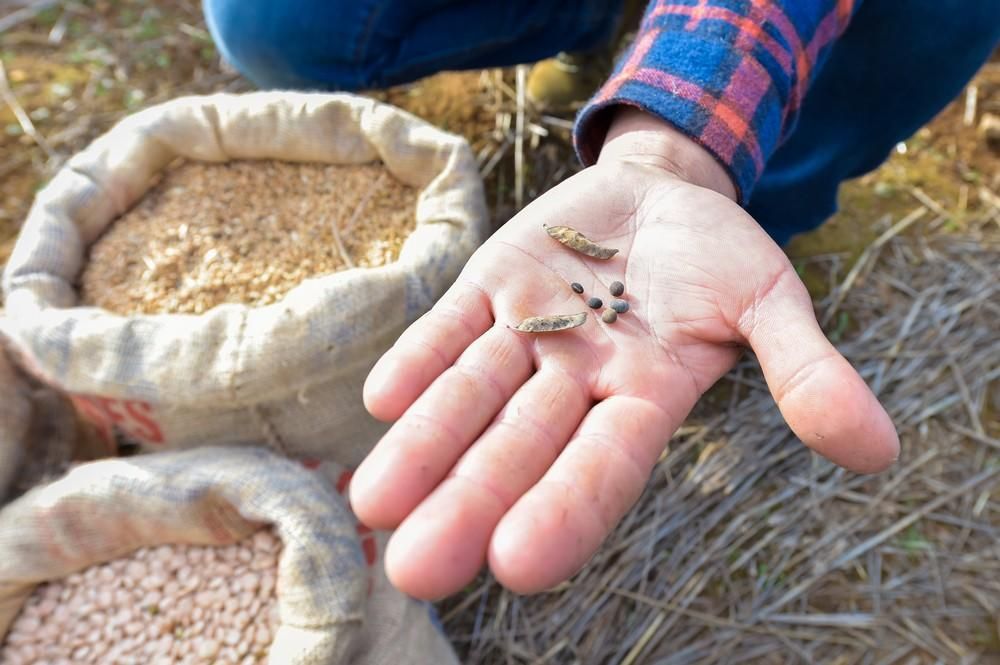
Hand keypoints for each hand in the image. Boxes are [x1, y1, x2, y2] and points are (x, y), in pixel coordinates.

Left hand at [350, 109, 898, 599]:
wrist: (661, 189)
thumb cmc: (717, 257)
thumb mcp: (770, 301)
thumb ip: (805, 370)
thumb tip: (876, 452)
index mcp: (643, 395)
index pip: (602, 465)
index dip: (565, 510)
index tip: (518, 566)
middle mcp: (575, 379)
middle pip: (517, 449)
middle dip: (467, 503)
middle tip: (415, 570)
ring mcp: (526, 334)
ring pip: (468, 397)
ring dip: (422, 445)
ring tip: (372, 502)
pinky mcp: (490, 287)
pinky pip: (448, 328)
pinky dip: (418, 359)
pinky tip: (379, 397)